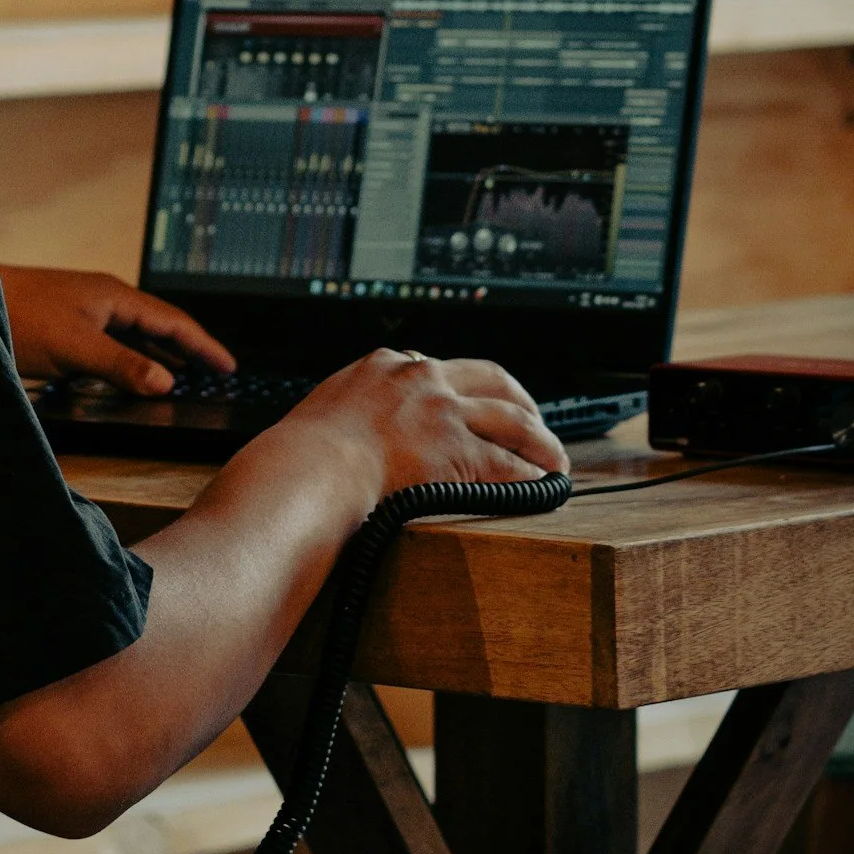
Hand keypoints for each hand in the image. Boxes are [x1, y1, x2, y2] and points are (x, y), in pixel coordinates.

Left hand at [0, 265, 236, 394]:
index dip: (204, 346)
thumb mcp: (76, 347)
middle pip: (159, 326)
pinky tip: (130, 374)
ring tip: (183, 377)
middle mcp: (105, 300)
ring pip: (135, 336)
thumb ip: (122, 365)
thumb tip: (166, 383)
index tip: (228, 367)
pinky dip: (130, 359)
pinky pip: (113, 342)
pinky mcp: (66, 326)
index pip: (174, 322)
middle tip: (214, 373)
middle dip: (189, 349)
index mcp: (115, 297)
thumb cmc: (19, 316)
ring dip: (159, 356)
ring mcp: (85, 311)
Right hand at [240, 347, 566, 520]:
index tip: (465, 400)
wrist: (308, 469)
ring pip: (511, 419)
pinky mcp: (458, 450)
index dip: (458, 386)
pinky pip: (507, 464)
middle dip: (518, 399)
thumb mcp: (318, 411)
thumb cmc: (299, 453)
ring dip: (539, 440)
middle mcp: (420, 378)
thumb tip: (334, 430)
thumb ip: (341, 411)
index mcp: (383, 365)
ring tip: (554, 459)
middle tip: (531, 419)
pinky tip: (541, 488)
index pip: (434, 366)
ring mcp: (443, 412)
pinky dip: (529, 477)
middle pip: (489, 378)